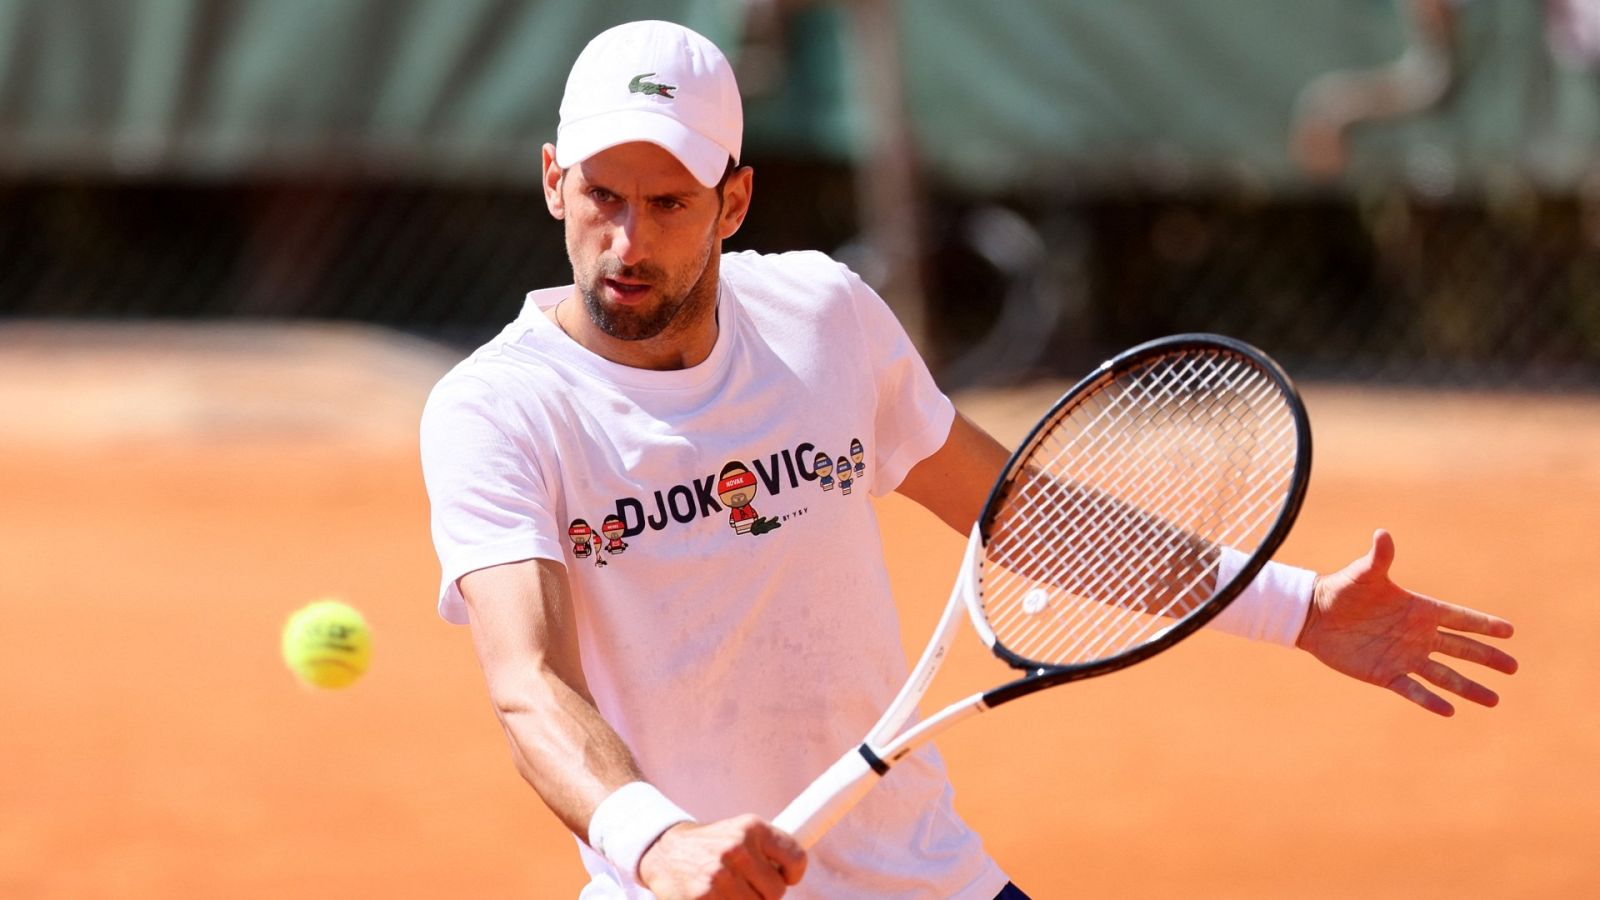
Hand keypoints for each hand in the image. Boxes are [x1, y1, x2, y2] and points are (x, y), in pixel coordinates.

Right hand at [638, 816, 806, 898]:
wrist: (663, 850)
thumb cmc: (709, 846)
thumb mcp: (738, 833)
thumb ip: (766, 850)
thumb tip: (790, 877)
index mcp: (752, 828)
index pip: (796, 858)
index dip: (792, 874)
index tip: (783, 877)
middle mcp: (737, 848)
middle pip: (776, 892)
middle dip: (763, 894)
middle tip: (745, 886)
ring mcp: (720, 875)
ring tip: (727, 892)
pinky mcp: (704, 897)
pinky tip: (716, 898)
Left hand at [1297, 529, 1517, 715]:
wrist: (1313, 615)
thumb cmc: (1341, 590)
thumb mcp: (1363, 573)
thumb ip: (1378, 558)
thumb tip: (1382, 534)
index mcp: (1419, 609)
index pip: (1459, 618)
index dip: (1483, 625)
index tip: (1509, 632)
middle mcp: (1418, 635)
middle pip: (1461, 649)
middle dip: (1487, 658)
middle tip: (1513, 667)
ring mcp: (1404, 656)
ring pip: (1444, 675)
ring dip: (1468, 687)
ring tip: (1494, 700)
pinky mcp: (1385, 674)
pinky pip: (1413, 690)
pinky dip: (1430, 701)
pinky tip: (1450, 711)